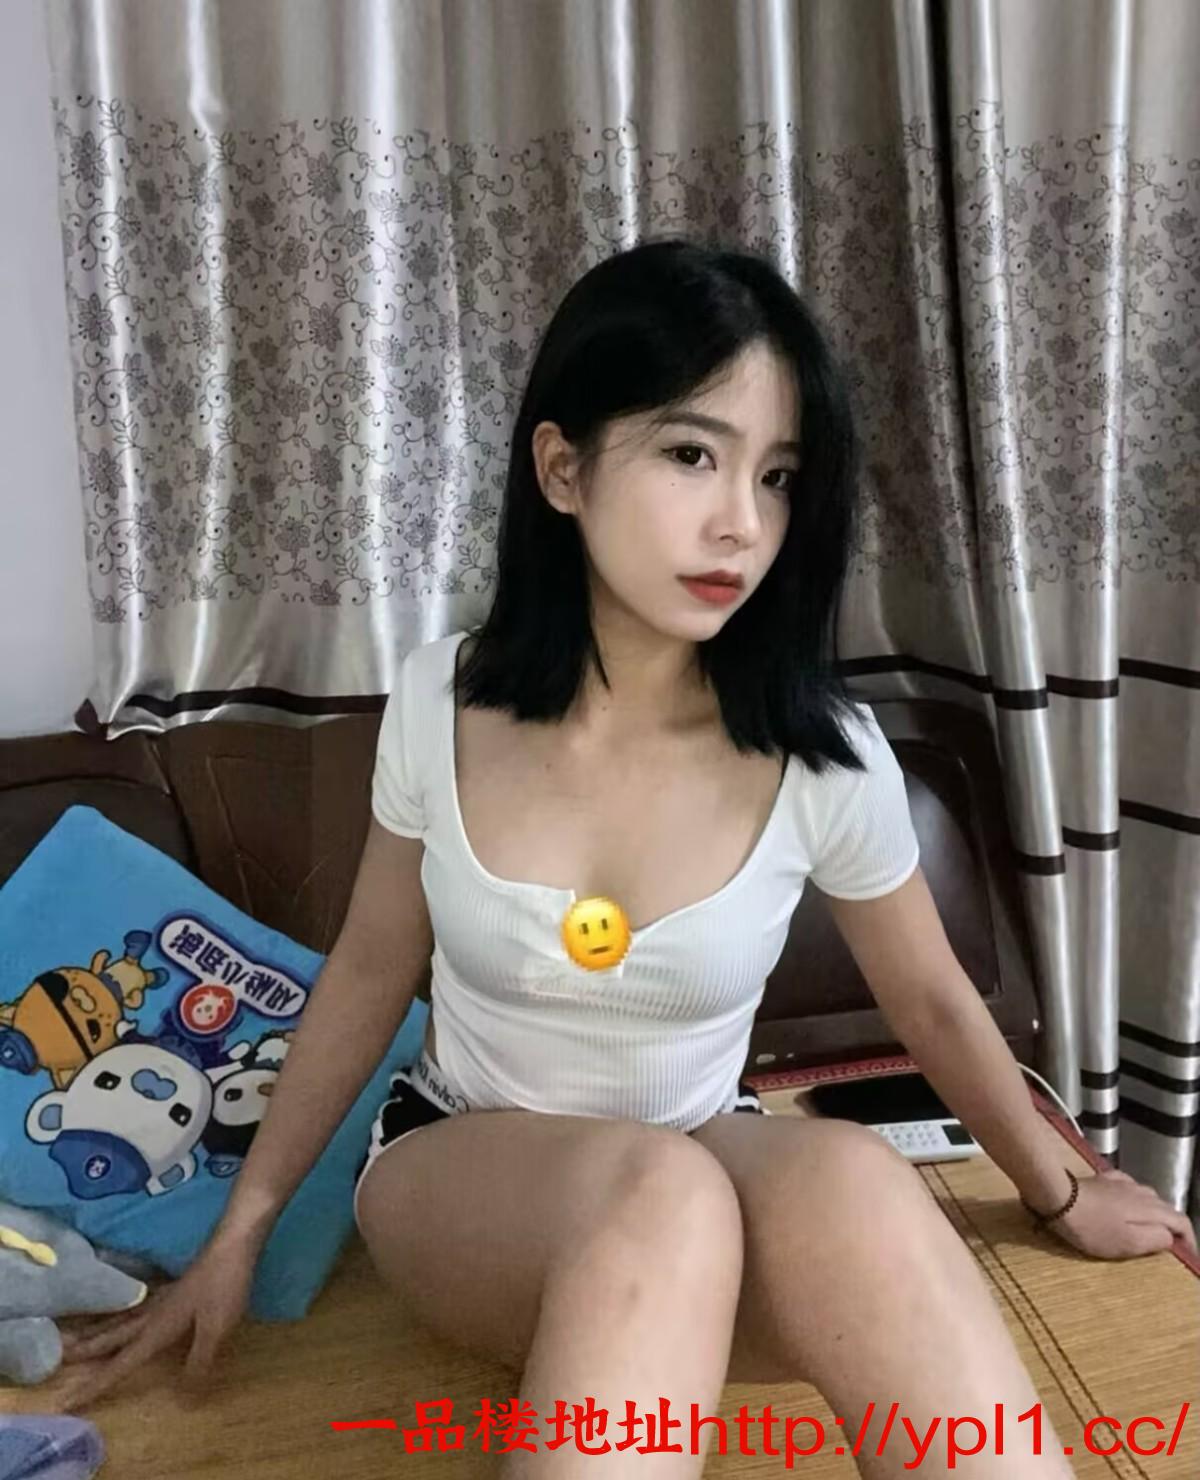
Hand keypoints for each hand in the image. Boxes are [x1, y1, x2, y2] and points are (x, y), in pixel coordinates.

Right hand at [55, 1227, 257, 1409]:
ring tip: (75, 1338)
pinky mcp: (172, 1290)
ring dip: (96, 1331)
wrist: (233, 1244)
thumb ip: (198, 1362)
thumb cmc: (224, 1286)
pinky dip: (119, 1315)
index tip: (67, 1400)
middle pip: (113, 1336)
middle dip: (87, 1352)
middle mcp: (152, 1314)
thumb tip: (182, 1400)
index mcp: (158, 1328)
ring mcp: (161, 1299)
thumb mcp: (216, 1329)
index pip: (122, 1363)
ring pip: (120, 1320)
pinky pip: (136, 1308)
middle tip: (59, 1359)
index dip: (96, 1384)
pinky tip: (123, 1314)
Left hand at [1044, 1169, 1197, 1259]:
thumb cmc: (1093, 1227)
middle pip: (1166, 1208)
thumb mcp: (1129, 1242)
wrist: (1058, 1197)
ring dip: (1152, 1212)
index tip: (1186, 1254)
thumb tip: (1171, 1236)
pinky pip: (1127, 1188)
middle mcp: (1141, 1191)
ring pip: (1147, 1197)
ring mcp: (1121, 1182)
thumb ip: (1156, 1239)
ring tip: (1146, 1227)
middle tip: (1166, 1245)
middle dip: (1171, 1226)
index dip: (1188, 1239)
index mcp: (1151, 1209)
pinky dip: (1133, 1199)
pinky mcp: (1103, 1179)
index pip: (1182, 1221)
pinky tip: (1123, 1204)